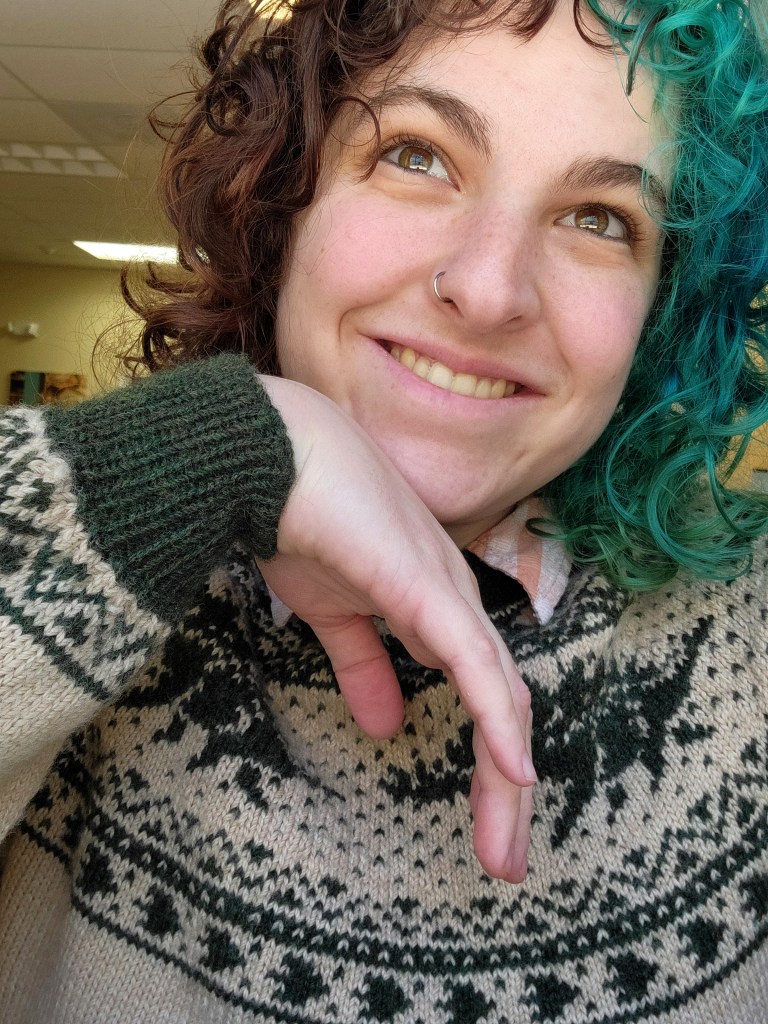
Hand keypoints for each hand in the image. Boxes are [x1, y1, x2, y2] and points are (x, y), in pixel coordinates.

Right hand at [258, 376, 535, 881]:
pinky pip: (474, 665)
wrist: (272, 456)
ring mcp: (447, 593)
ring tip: (506, 851)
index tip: (485, 823)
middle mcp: (457, 603)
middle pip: (504, 704)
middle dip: (506, 788)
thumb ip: (364, 664)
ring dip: (508, 779)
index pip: (484, 692)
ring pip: (502, 696)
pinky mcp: (427, 590)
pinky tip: (516, 774)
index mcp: (437, 607)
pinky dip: (497, 721)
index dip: (490, 757)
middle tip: (503, 860)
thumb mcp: (334, 614)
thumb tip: (385, 726)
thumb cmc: (303, 521)